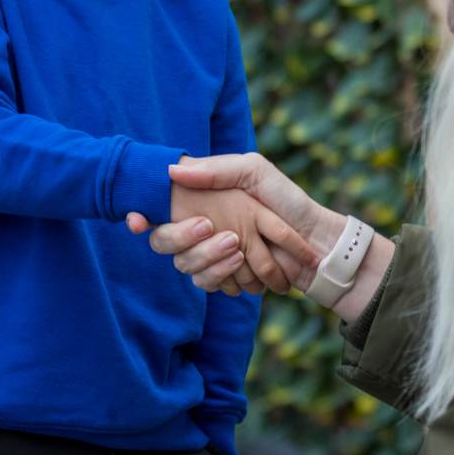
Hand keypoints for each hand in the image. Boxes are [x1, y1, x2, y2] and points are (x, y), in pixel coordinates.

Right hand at [128, 153, 331, 294]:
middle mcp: (201, 231)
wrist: (318, 240)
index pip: (156, 213)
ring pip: (185, 266)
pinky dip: (224, 278)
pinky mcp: (227, 279)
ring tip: (235, 247)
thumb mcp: (254, 171)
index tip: (135, 220)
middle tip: (210, 227)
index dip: (139, 219)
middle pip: (165, 244)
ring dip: (207, 259)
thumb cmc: (287, 200)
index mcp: (202, 203)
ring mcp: (212, 257)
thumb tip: (171, 171)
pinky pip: (208, 284)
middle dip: (183, 238)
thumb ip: (214, 170)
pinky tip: (241, 272)